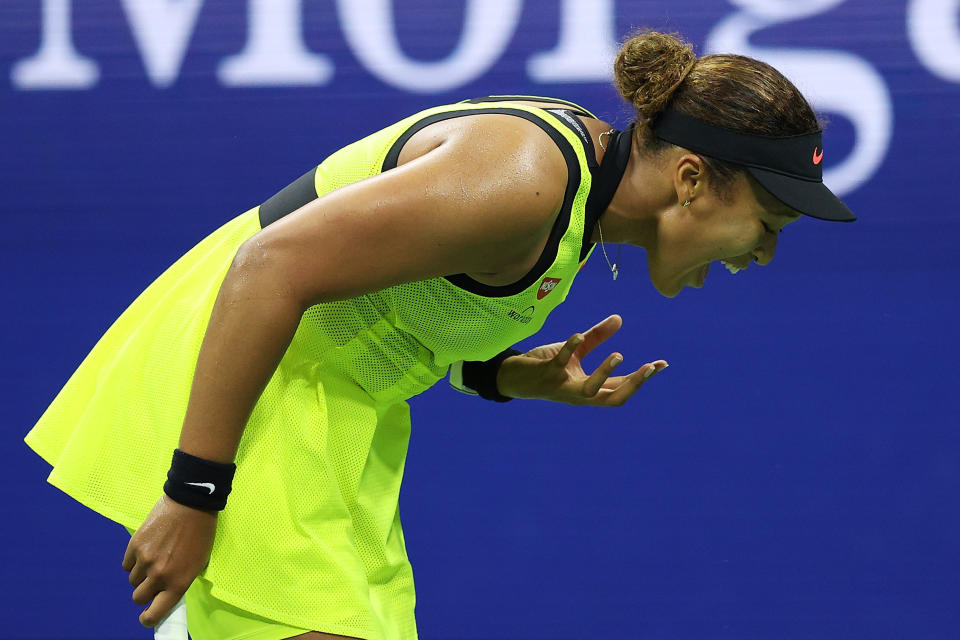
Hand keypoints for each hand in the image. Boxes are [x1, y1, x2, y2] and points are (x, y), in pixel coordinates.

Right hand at [122, 495, 216, 626]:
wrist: (191, 504)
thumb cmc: (201, 533)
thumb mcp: (198, 563)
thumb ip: (181, 580)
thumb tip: (166, 593)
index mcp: (179, 582)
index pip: (155, 612)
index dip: (149, 618)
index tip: (146, 617)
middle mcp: (159, 575)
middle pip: (138, 597)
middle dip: (144, 592)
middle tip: (152, 581)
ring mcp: (145, 561)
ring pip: (132, 580)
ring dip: (140, 574)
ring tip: (153, 559)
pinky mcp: (134, 546)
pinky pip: (127, 564)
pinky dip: (133, 561)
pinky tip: (146, 550)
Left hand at [495, 314, 667, 405]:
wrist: (512, 376)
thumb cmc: (545, 366)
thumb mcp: (574, 352)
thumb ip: (596, 338)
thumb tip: (619, 318)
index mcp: (589, 389)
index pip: (621, 387)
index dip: (642, 377)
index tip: (661, 364)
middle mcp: (579, 394)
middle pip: (613, 399)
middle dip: (633, 385)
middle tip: (648, 367)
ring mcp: (563, 387)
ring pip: (590, 391)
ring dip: (605, 374)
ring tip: (619, 355)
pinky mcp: (547, 375)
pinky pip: (561, 363)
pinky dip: (570, 349)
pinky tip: (579, 335)